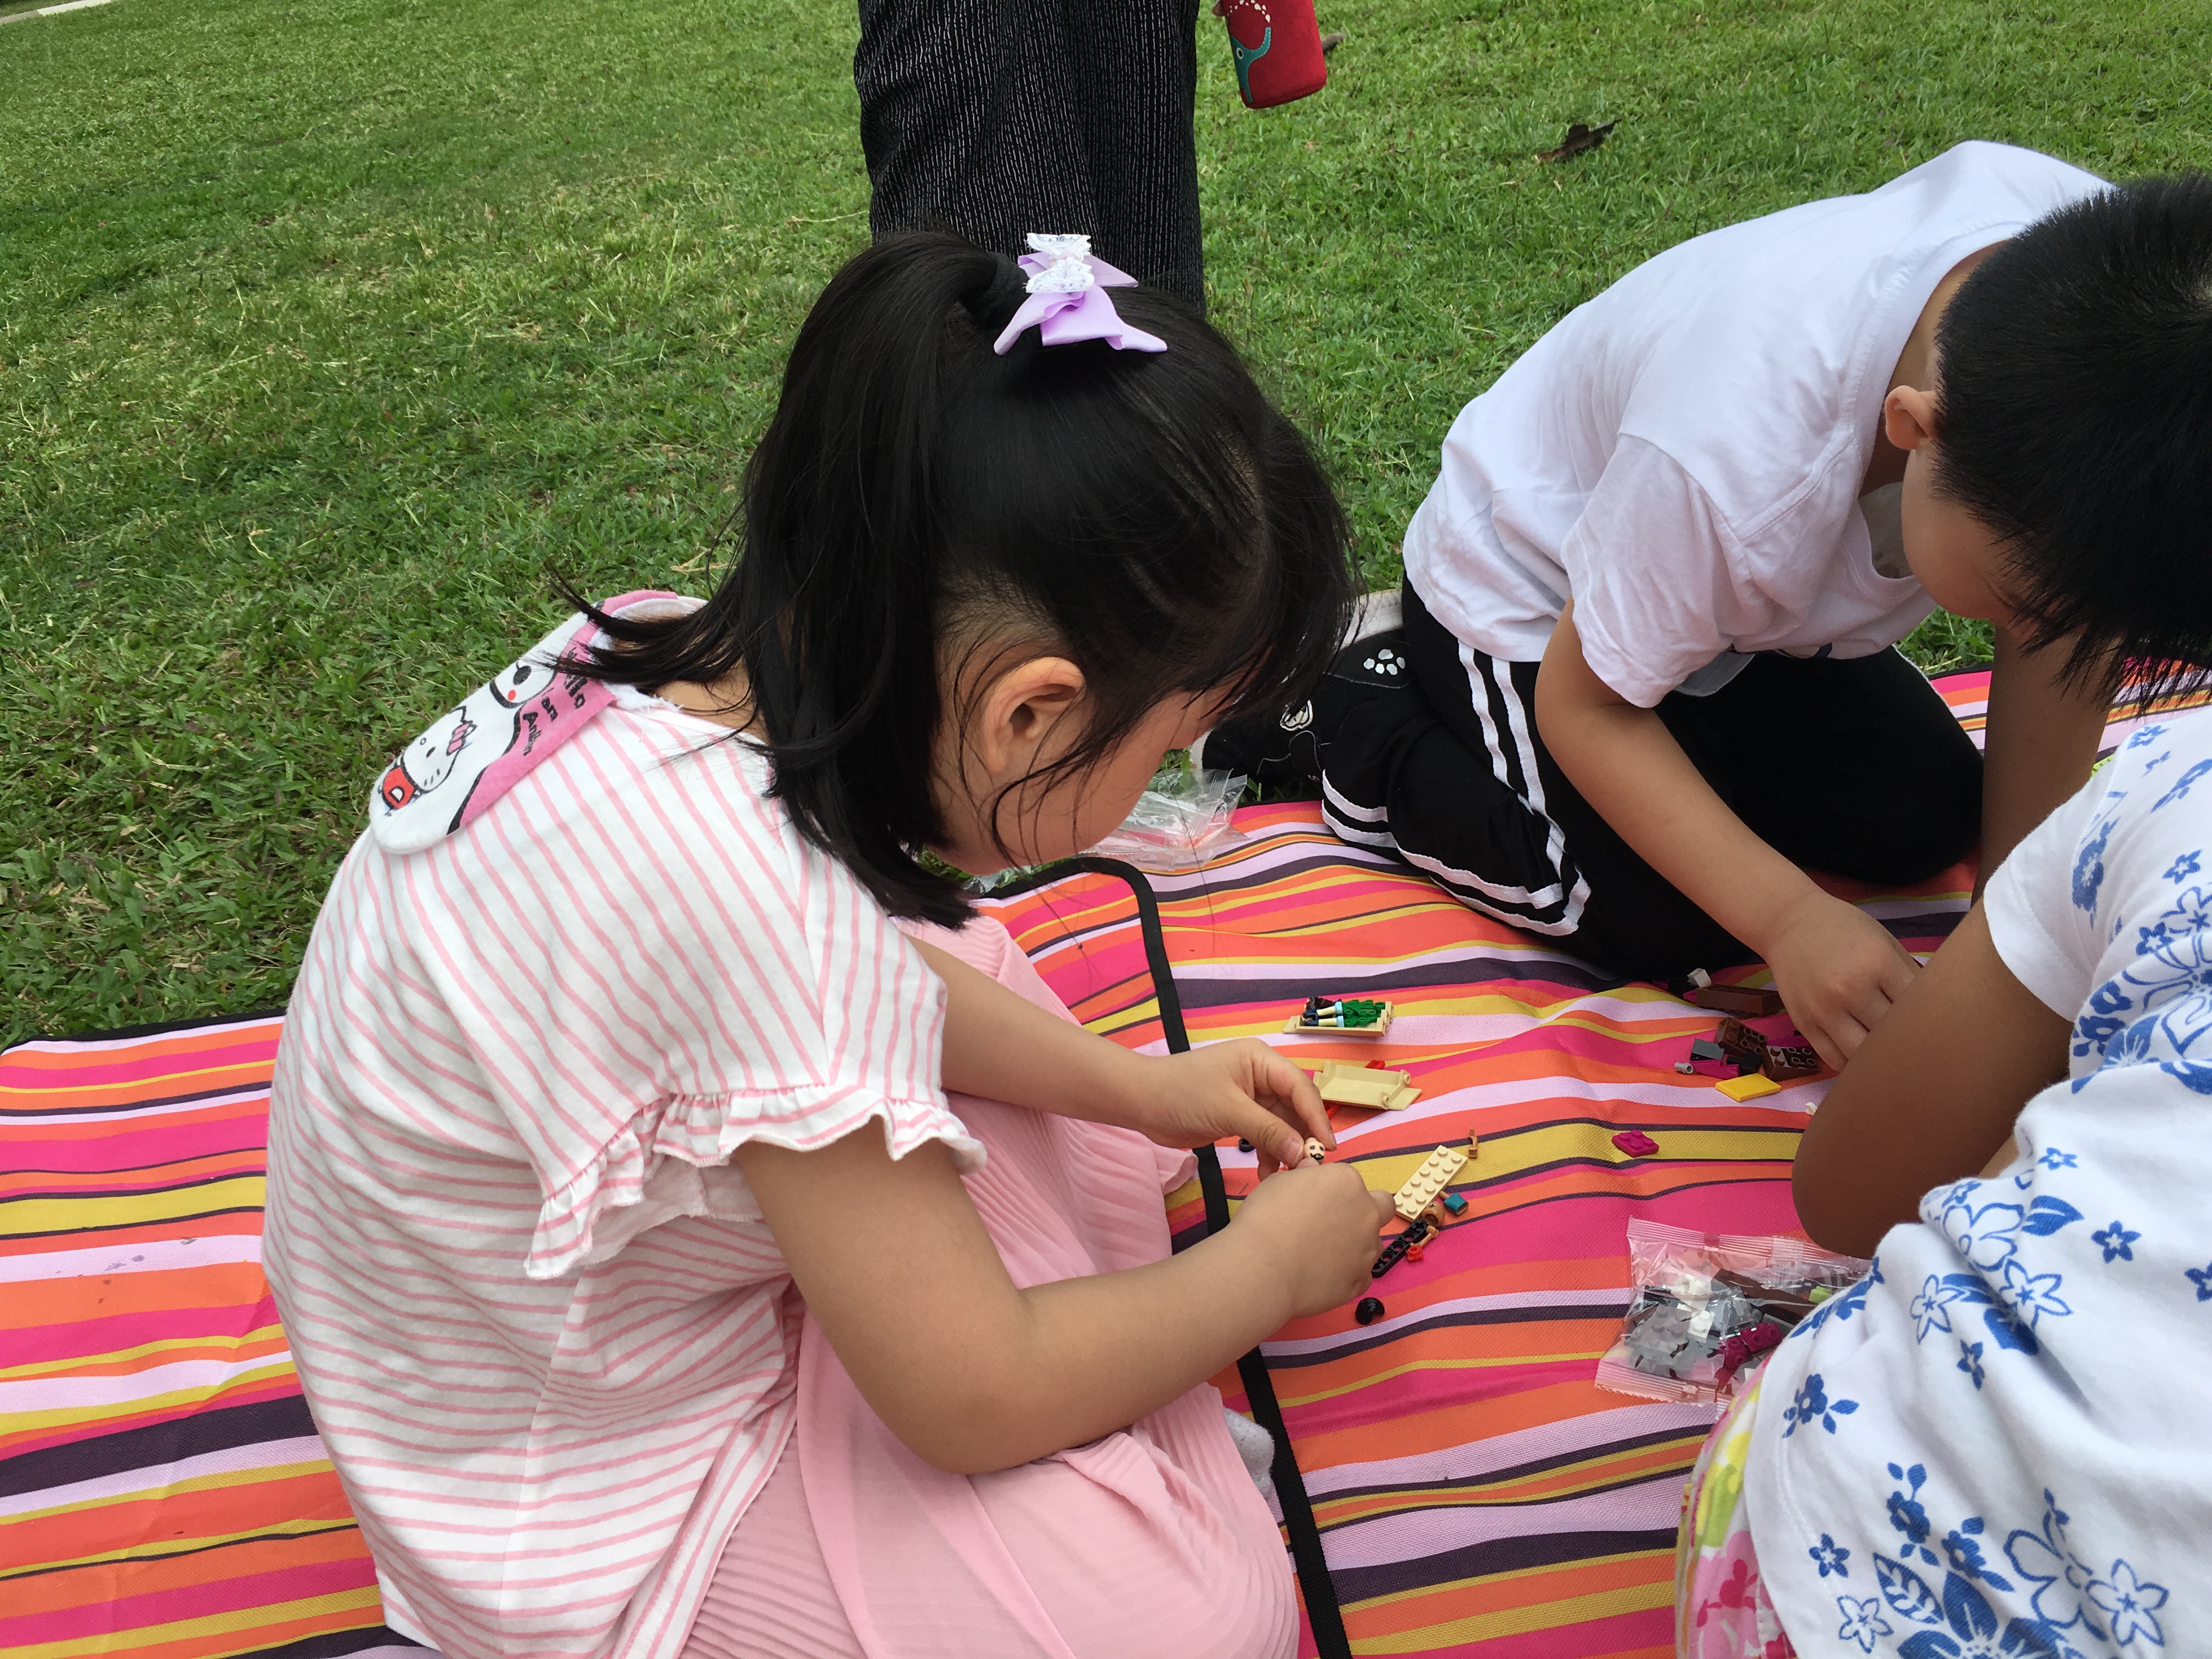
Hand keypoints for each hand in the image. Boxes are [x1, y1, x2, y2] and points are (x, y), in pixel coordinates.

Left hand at [1121, 1039, 1335, 1173]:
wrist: (1142, 1103)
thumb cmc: (1181, 1094)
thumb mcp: (1228, 1110)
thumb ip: (1268, 1130)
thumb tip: (1302, 1153)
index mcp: (1261, 1059)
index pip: (1300, 1087)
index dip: (1316, 1117)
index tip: (1326, 1147)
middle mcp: (1260, 1074)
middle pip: (1295, 1107)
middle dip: (1302, 1136)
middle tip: (1310, 1167)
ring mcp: (1250, 1096)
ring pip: (1282, 1124)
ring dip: (1286, 1150)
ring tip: (1287, 1176)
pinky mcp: (1240, 1115)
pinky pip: (1265, 1134)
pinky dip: (1269, 1154)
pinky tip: (1267, 1174)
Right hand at [1229, 1162, 1395, 1316]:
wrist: (1261, 1267)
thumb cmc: (1265, 1220)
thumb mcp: (1281, 1182)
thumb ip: (1308, 1177)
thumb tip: (1314, 1177)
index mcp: (1347, 1182)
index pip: (1351, 1180)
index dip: (1335, 1190)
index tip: (1318, 1201)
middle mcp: (1366, 1213)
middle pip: (1382, 1207)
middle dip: (1365, 1212)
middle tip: (1336, 1223)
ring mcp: (1367, 1250)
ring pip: (1371, 1243)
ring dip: (1355, 1245)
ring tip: (1320, 1254)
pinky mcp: (1361, 1281)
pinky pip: (1360, 1273)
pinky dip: (1345, 1273)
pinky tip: (1319, 1274)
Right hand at [1761, 889, 1920, 1068]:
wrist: (1788, 922)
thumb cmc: (1843, 928)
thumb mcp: (1884, 940)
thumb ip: (1909, 973)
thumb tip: (1937, 1007)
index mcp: (1878, 963)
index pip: (1917, 1009)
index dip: (1931, 1022)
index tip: (1940, 1029)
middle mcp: (1850, 989)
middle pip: (1892, 1035)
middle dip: (1907, 1041)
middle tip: (1920, 1046)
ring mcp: (1823, 1010)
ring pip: (1863, 1055)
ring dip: (1879, 1058)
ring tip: (1890, 1056)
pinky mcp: (1804, 1023)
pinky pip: (1834, 1059)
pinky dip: (1852, 1063)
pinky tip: (1862, 1056)